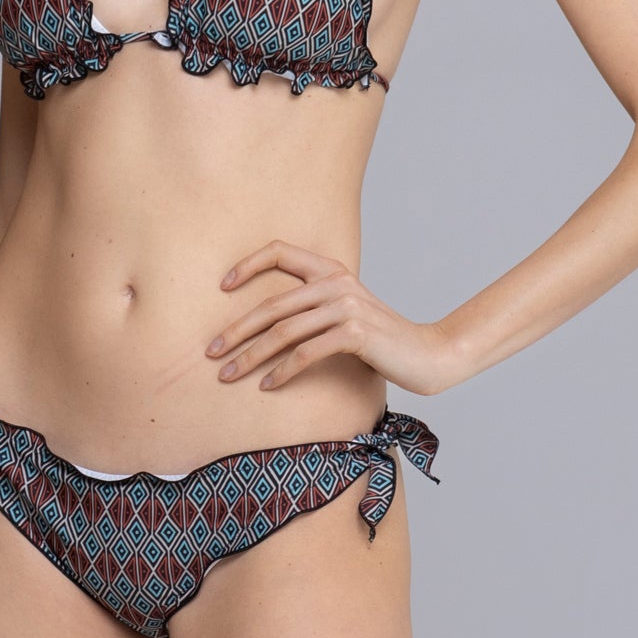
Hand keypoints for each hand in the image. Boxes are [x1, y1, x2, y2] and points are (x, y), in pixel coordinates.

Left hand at [208, 241, 461, 397]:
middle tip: (210, 351)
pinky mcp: (354, 334)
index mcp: (331, 270)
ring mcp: (346, 306)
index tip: (221, 287)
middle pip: (271, 305)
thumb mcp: (344, 312)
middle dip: (235, 330)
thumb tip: (266, 319)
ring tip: (228, 375)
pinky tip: (266, 385)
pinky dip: (281, 371)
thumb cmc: (379, 339)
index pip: (278, 251)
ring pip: (283, 332)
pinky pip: (306, 353)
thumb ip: (313, 306)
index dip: (247, 265)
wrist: (427, 354)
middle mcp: (336, 282)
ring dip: (250, 357)